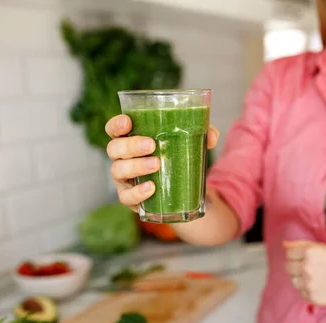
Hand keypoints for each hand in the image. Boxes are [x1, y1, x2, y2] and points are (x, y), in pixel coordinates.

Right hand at [105, 114, 219, 211]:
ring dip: (136, 166)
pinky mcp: (130, 198)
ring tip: (157, 164)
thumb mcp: (191, 143)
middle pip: (114, 149)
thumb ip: (203, 134)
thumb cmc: (178, 158)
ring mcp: (124, 179)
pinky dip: (137, 193)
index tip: (128, 122)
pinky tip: (151, 188)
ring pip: (118, 170)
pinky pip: (126, 197)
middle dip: (131, 146)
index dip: (116, 125)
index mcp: (131, 139)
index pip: (114, 129)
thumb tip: (211, 136)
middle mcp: (122, 158)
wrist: (181, 190)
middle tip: (152, 145)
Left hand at [283, 241, 325, 305]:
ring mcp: (309, 284)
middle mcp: (307, 267)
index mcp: (310, 252)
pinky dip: (307, 289)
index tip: (305, 257)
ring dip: (301, 278)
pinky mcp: (312, 297)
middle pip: (288, 266)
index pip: (289, 252)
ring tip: (316, 276)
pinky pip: (301, 292)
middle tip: (311, 267)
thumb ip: (301, 244)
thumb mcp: (323, 247)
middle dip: (296, 265)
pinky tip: (319, 285)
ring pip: (293, 280)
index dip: (296, 254)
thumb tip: (284, 244)